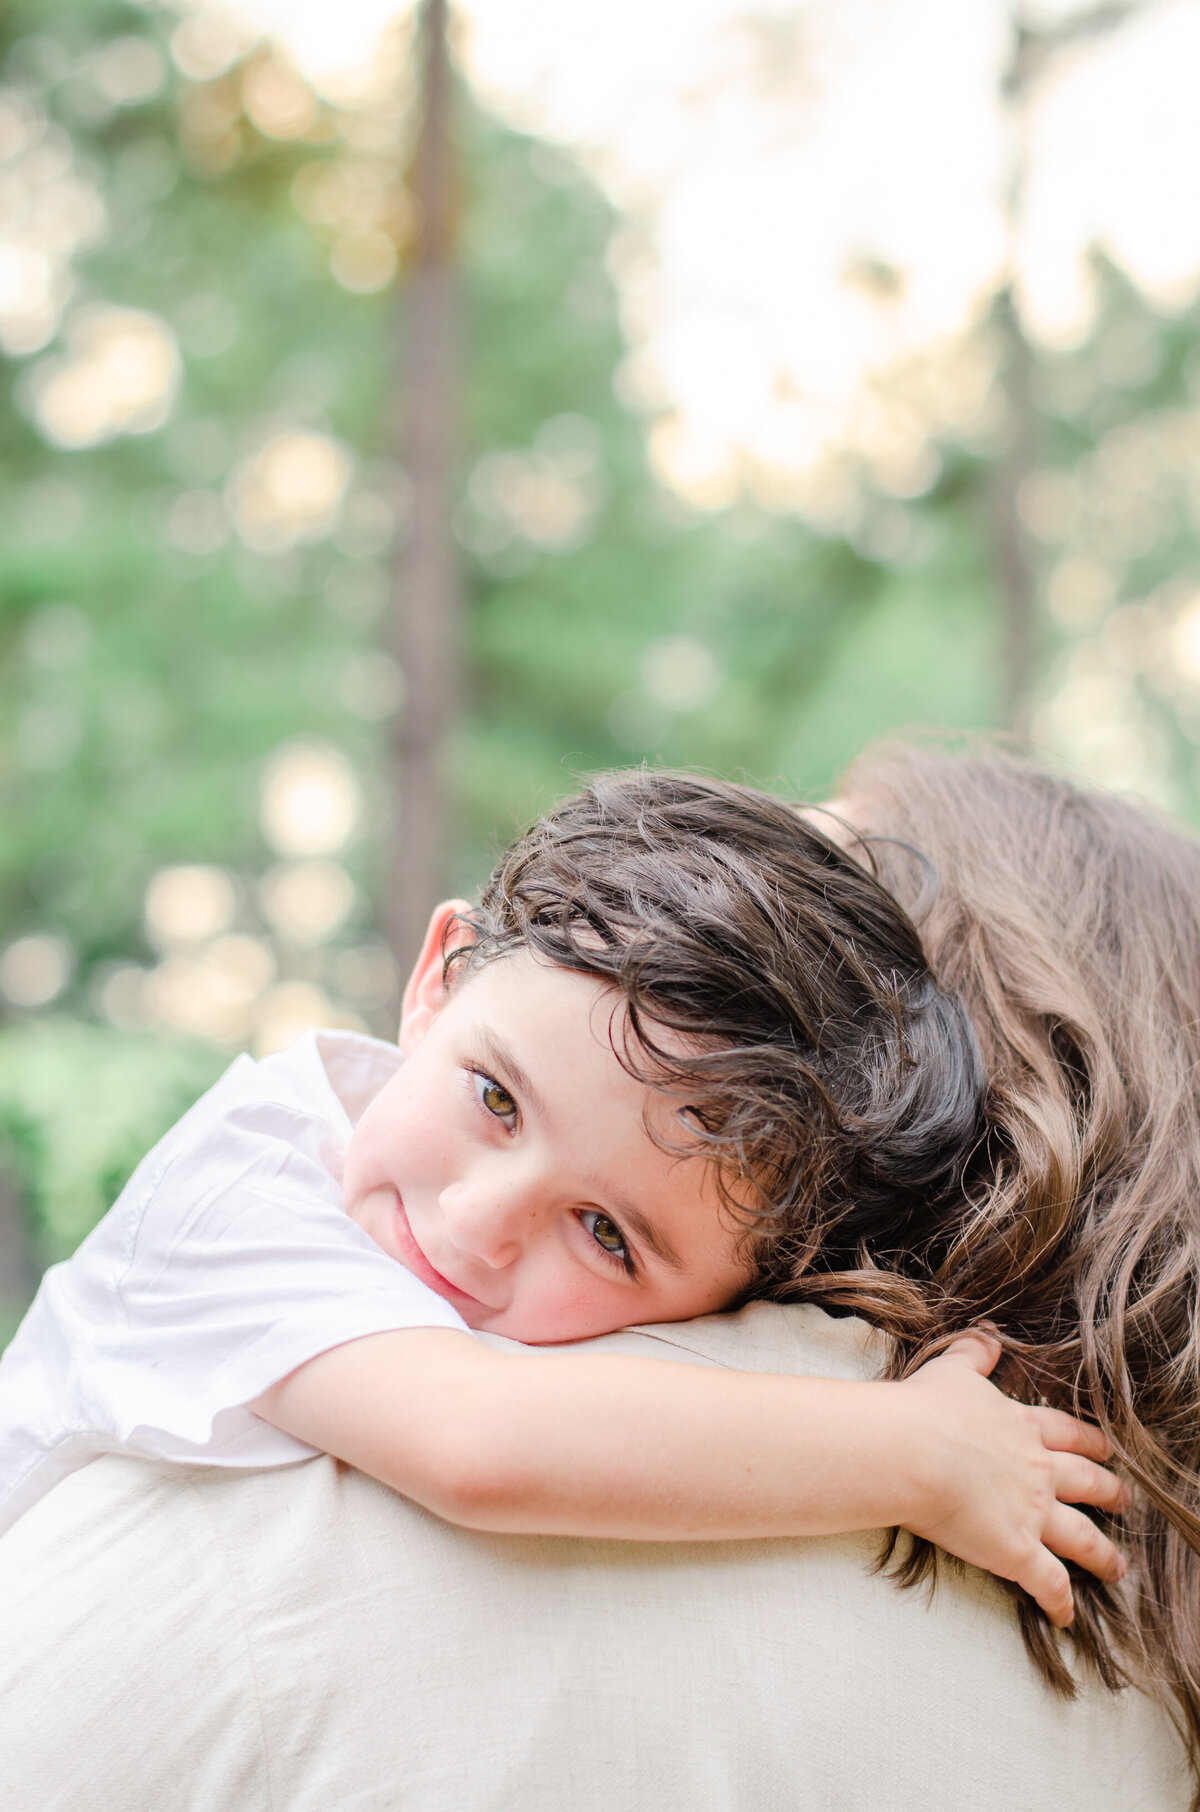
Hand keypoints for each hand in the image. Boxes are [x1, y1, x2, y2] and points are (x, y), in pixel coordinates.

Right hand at [896, 1331, 1128, 1626]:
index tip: (1108, 1447)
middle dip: (1110, 1492)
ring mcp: (1032, 1513)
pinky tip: (1067, 1619)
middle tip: (1125, 1501)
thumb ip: (974, 1352)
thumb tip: (988, 1335)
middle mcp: (1037, 1470)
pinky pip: (1048, 1584)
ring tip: (1119, 1567)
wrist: (911, 1450)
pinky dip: (1060, 1603)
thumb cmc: (925, 1408)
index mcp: (1022, 1427)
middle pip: (1087, 1482)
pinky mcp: (1017, 1551)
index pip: (1068, 1434)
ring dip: (1103, 1554)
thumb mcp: (952, 1369)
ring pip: (1082, 1537)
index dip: (1090, 1441)